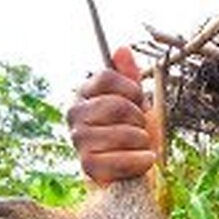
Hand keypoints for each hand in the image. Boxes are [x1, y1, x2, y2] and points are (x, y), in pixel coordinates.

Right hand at [67, 46, 158, 185]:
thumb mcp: (137, 101)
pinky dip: (140, 161)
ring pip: (123, 133)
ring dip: (142, 141)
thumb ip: (129, 77)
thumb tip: (122, 49)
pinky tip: (143, 160)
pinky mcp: (87, 165)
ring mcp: (78, 140)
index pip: (106, 77)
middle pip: (116, 105)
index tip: (139, 100)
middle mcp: (75, 114)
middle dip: (139, 119)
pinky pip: (122, 159)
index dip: (131, 89)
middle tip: (139, 128)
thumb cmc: (133, 132)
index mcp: (84, 94)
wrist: (133, 168)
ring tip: (140, 146)